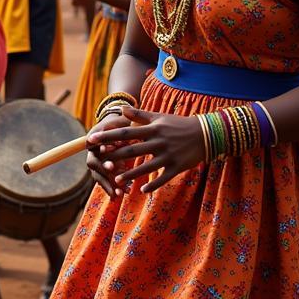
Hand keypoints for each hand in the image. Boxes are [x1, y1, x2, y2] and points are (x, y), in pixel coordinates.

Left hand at [86, 106, 204, 195]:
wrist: (206, 134)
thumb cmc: (178, 125)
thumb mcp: (159, 117)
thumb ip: (139, 116)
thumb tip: (121, 108)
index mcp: (153, 129)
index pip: (126, 133)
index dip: (108, 136)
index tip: (92, 139)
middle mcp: (159, 142)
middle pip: (133, 150)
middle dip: (115, 156)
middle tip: (100, 162)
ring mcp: (168, 155)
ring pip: (146, 167)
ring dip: (131, 174)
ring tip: (116, 180)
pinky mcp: (177, 166)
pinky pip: (163, 178)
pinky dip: (153, 184)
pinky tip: (141, 190)